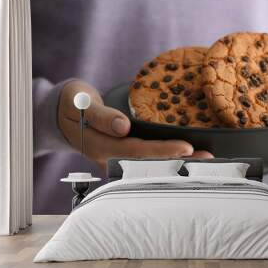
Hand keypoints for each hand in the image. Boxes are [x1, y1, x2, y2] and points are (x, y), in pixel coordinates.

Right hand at [58, 80, 212, 169]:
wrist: (61, 114)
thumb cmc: (71, 104)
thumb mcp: (79, 103)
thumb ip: (100, 116)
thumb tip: (123, 127)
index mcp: (100, 145)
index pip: (136, 151)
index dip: (162, 151)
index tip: (187, 148)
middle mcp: (110, 157)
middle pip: (148, 163)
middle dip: (178, 161)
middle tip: (207, 158)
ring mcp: (116, 158)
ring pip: (149, 164)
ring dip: (176, 162)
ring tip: (203, 158)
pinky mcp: (121, 154)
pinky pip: (146, 158)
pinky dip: (166, 157)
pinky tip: (185, 154)